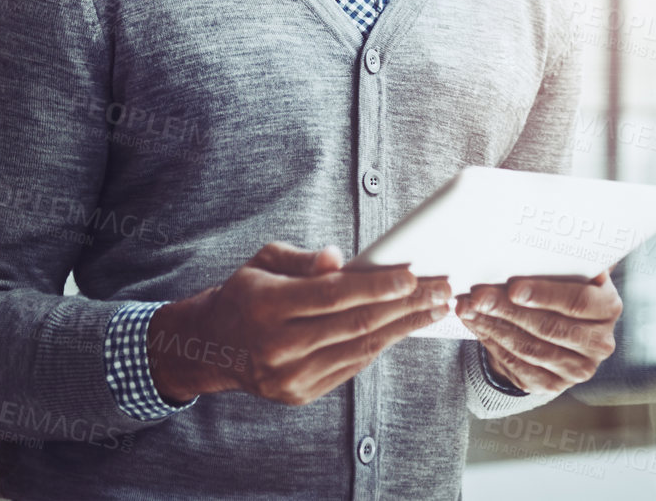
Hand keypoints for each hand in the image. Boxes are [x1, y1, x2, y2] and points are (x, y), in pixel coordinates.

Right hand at [147, 242, 450, 405]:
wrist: (212, 346)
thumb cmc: (247, 293)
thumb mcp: (264, 262)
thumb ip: (302, 260)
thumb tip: (337, 260)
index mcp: (266, 306)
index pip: (332, 296)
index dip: (376, 285)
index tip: (414, 275)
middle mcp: (277, 346)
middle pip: (355, 324)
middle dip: (406, 305)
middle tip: (443, 289)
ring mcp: (289, 377)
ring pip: (359, 349)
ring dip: (404, 327)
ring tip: (436, 308)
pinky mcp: (300, 394)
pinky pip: (351, 366)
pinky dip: (381, 344)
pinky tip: (405, 326)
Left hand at [455, 270, 620, 393]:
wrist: (561, 329)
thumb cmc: (564, 288)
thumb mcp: (572, 272)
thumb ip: (567, 260)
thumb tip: (546, 237)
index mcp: (608, 308)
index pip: (578, 302)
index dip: (545, 295)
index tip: (514, 288)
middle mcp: (599, 342)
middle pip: (549, 327)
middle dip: (508, 310)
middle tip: (478, 295)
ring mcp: (578, 369)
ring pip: (529, 348)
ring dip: (494, 326)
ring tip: (468, 307)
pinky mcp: (553, 385)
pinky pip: (518, 365)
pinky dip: (492, 343)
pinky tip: (476, 324)